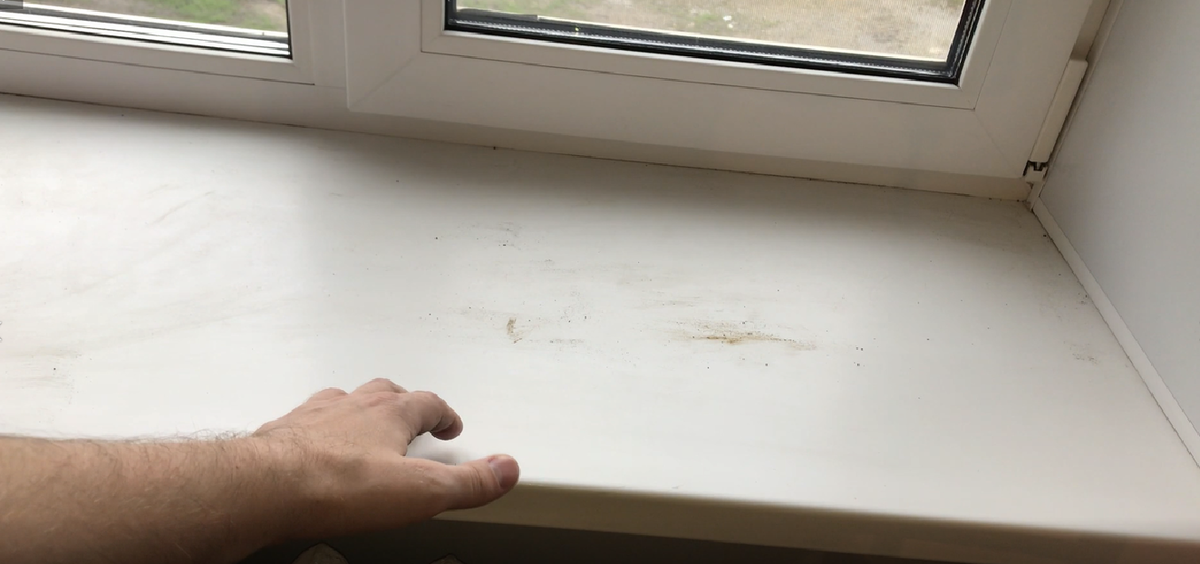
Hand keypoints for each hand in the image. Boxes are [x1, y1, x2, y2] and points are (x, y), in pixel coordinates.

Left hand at [252, 378, 518, 539]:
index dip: (444, 415)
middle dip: (402, 403)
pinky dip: (317, 428)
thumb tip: (506, 468)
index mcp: (390, 413)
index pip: (429, 403)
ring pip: (343, 400)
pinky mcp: (282, 434)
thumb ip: (468, 482)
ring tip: (362, 423)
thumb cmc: (338, 485)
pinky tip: (314, 444)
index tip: (450, 425)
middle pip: (385, 393)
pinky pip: (305, 421)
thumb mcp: (421, 492)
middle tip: (410, 415)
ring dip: (358, 409)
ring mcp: (314, 416)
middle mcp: (352, 405)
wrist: (266, 487)